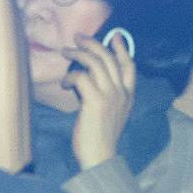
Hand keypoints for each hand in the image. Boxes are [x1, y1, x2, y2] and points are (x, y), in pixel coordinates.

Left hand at [62, 32, 135, 169]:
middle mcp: (122, 92)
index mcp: (128, 96)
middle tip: (78, 37)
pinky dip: (70, 76)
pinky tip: (64, 84)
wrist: (100, 157)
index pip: (129, 66)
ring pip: (95, 62)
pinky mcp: (95, 101)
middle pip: (109, 58)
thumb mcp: (111, 112)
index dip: (122, 49)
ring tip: (66, 51)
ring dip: (78, 54)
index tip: (115, 35)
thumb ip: (106, 93)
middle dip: (93, 43)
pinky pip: (81, 77)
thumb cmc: (100, 136)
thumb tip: (88, 74)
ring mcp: (110, 96)